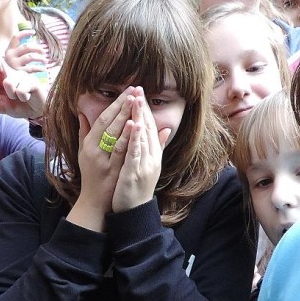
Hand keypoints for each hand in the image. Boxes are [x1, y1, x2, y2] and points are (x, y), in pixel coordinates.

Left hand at [0, 65, 48, 119]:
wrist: (38, 112)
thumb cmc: (21, 106)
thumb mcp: (2, 108)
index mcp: (3, 79)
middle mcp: (11, 74)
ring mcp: (21, 76)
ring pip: (9, 82)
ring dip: (12, 95)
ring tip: (18, 98)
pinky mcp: (32, 81)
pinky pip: (21, 89)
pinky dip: (23, 97)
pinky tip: (28, 97)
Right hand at [4, 27, 50, 75]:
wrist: (7, 83)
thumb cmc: (12, 69)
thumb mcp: (12, 58)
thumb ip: (19, 50)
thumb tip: (31, 38)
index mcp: (8, 50)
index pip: (16, 37)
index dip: (25, 33)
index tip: (33, 32)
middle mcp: (10, 56)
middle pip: (27, 47)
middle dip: (37, 48)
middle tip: (43, 51)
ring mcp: (14, 65)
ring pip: (31, 56)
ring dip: (40, 58)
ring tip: (45, 60)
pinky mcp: (19, 73)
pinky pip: (32, 68)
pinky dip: (40, 68)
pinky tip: (43, 68)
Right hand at [66, 87, 134, 231]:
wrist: (94, 202)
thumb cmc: (91, 175)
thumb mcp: (84, 152)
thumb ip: (84, 132)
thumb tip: (82, 112)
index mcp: (88, 144)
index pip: (102, 119)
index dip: (115, 104)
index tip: (127, 91)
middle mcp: (94, 150)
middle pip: (109, 123)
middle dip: (123, 105)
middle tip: (134, 90)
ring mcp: (103, 160)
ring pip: (115, 135)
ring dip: (126, 117)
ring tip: (136, 101)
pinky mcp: (112, 170)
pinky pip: (120, 151)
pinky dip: (127, 138)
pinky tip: (134, 126)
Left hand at [111, 90, 168, 213]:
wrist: (134, 212)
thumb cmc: (138, 187)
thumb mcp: (149, 164)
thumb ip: (158, 146)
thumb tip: (167, 128)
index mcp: (154, 154)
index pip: (150, 127)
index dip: (145, 109)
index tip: (140, 92)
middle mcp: (152, 157)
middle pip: (148, 129)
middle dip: (142, 108)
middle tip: (138, 88)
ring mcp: (145, 165)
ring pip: (143, 138)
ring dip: (139, 118)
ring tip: (136, 100)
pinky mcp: (135, 173)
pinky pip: (135, 153)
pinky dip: (135, 139)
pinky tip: (132, 125)